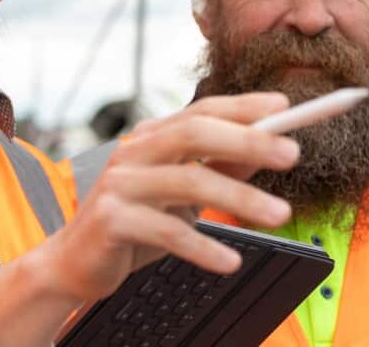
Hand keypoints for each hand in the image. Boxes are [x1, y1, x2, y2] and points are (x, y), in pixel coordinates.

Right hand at [37, 92, 298, 304]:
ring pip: (186, 181)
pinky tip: (229, 262)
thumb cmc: (133, 225)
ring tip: (280, 214)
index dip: (242, 107)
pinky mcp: (112, 220)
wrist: (75, 262)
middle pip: (193, 134)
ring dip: (239, 197)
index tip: (285, 106)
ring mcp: (120, 184)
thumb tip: (269, 147)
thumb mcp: (180, 195)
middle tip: (292, 153)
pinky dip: (203, 247)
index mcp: (150, 139)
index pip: (200, 112)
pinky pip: (167, 230)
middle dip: (247, 141)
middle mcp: (133, 152)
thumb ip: (219, 170)